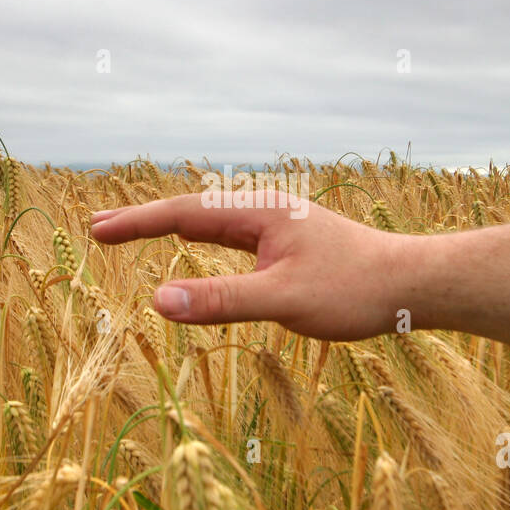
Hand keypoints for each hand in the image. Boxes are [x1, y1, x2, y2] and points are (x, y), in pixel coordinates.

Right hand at [89, 190, 410, 340]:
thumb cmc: (355, 291)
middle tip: (98, 225)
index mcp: (259, 211)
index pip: (183, 214)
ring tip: (133, 229)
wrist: (413, 285)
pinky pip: (230, 234)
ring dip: (169, 225)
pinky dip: (198, 237)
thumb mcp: (283, 301)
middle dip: (144, 218)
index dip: (137, 223)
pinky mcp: (289, 241)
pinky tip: (195, 243)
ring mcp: (278, 223)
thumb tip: (157, 301)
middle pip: (191, 210)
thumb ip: (221, 301)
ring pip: (211, 220)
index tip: (96, 231)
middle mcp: (265, 209)